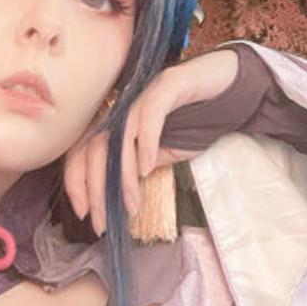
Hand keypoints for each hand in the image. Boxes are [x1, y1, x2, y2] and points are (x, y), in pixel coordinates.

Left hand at [64, 47, 240, 236]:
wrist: (230, 87)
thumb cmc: (196, 120)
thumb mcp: (164, 155)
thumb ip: (142, 168)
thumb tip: (123, 193)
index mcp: (117, 123)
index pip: (82, 152)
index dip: (76, 183)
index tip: (84, 214)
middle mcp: (123, 106)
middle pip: (94, 148)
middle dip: (95, 189)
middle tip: (103, 221)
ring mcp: (143, 94)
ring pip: (118, 136)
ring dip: (123, 175)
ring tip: (131, 203)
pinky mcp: (166, 84)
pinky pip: (149, 115)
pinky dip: (145, 144)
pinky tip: (148, 169)